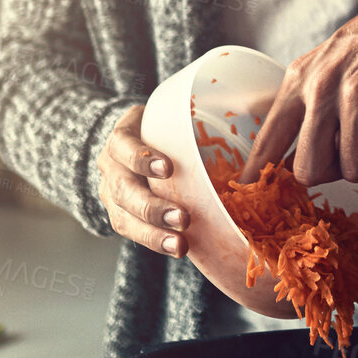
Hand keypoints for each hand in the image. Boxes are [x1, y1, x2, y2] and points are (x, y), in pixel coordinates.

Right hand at [96, 104, 189, 257]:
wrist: (127, 145)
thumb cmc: (157, 129)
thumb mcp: (165, 116)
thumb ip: (189, 120)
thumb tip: (247, 108)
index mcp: (120, 138)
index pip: (123, 145)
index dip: (141, 158)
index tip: (168, 168)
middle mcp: (109, 168)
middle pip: (123, 191)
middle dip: (152, 208)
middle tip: (183, 218)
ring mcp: (109, 194)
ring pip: (123, 219)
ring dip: (153, 235)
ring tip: (180, 246)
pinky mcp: (118, 215)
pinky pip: (132, 233)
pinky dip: (155, 242)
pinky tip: (177, 248)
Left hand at [243, 0, 357, 187]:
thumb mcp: (326, 59)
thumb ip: (304, 100)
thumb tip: (282, 154)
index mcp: (299, 78)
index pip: (266, 141)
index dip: (257, 176)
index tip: (252, 198)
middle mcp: (322, 88)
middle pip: (307, 169)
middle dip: (331, 174)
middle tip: (350, 156)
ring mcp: (355, 98)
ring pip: (348, 172)